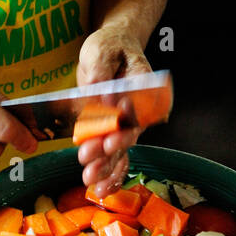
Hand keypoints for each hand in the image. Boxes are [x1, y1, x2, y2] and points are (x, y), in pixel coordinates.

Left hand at [74, 27, 150, 192]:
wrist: (112, 49)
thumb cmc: (110, 46)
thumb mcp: (101, 51)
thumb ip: (102, 74)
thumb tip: (104, 96)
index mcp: (145, 87)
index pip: (138, 109)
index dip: (125, 126)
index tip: (111, 138)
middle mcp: (141, 108)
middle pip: (129, 134)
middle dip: (109, 150)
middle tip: (90, 159)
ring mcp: (128, 122)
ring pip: (121, 149)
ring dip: (106, 166)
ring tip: (90, 179)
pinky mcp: (115, 130)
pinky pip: (116, 155)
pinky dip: (108, 172)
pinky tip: (99, 189)